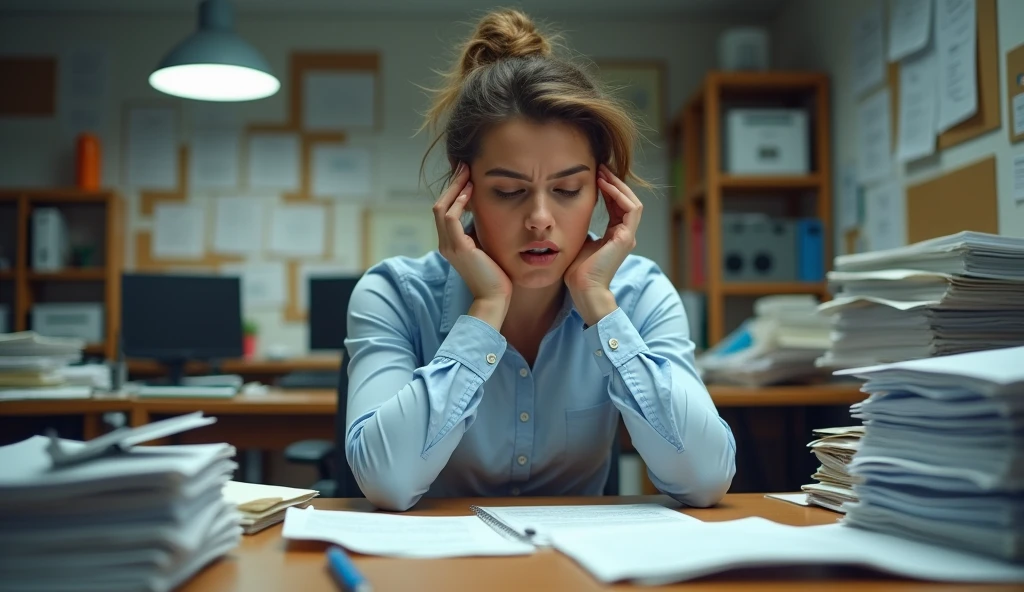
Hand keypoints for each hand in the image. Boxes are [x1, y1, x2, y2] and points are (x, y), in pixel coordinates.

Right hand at [433, 162, 512, 327]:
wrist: (495, 298)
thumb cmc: (496, 276)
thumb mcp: (487, 248)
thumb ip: (482, 233)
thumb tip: (489, 214)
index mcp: (450, 243)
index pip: (444, 210)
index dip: (454, 191)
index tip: (467, 174)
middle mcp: (445, 243)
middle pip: (440, 204)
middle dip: (453, 184)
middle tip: (464, 165)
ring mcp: (449, 246)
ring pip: (442, 207)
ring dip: (455, 187)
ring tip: (467, 172)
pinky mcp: (458, 248)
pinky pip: (451, 217)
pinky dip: (459, 201)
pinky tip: (471, 191)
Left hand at [565, 164, 642, 324]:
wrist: (583, 290)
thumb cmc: (577, 271)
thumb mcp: (579, 241)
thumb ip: (582, 227)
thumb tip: (571, 212)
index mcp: (615, 235)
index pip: (616, 205)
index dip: (608, 188)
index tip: (594, 175)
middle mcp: (625, 234)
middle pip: (626, 200)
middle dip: (613, 182)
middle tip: (600, 167)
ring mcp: (628, 236)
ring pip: (631, 201)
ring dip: (617, 185)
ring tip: (603, 172)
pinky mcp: (626, 238)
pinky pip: (630, 209)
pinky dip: (619, 195)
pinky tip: (605, 185)